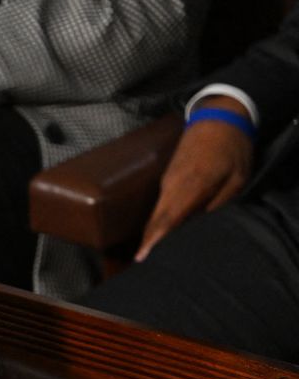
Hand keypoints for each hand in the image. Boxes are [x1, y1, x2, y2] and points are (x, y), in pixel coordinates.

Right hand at [135, 96, 253, 260]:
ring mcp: (168, 180)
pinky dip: (158, 218)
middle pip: (156, 219)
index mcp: (191, 186)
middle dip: (148, 240)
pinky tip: (160, 229)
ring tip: (148, 250)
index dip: (155, 239)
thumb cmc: (232, 149)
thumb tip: (201, 224)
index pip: (167, 219)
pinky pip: (161, 202)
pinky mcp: (169, 176)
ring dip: (152, 231)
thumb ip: (219, 203)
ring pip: (157, 211)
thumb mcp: (237, 178)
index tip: (142, 257)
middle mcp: (173, 185)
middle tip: (141, 261)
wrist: (218, 118)